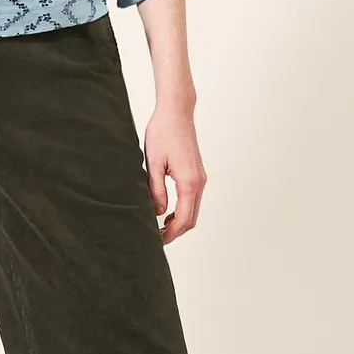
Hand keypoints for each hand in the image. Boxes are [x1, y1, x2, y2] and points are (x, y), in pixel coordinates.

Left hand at [144, 102, 205, 242]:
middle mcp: (199, 182)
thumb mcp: (153, 163)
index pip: (183, 219)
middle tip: (156, 238)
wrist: (176, 112)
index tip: (157, 241)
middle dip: (176, 232)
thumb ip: (155, 190)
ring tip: (159, 228)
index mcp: (189, 182)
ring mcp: (200, 178)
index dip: (170, 234)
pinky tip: (167, 211)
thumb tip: (157, 212)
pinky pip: (193, 199)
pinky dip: (182, 210)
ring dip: (179, 222)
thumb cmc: (163, 132)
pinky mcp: (197, 173)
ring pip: (193, 210)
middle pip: (191, 219)